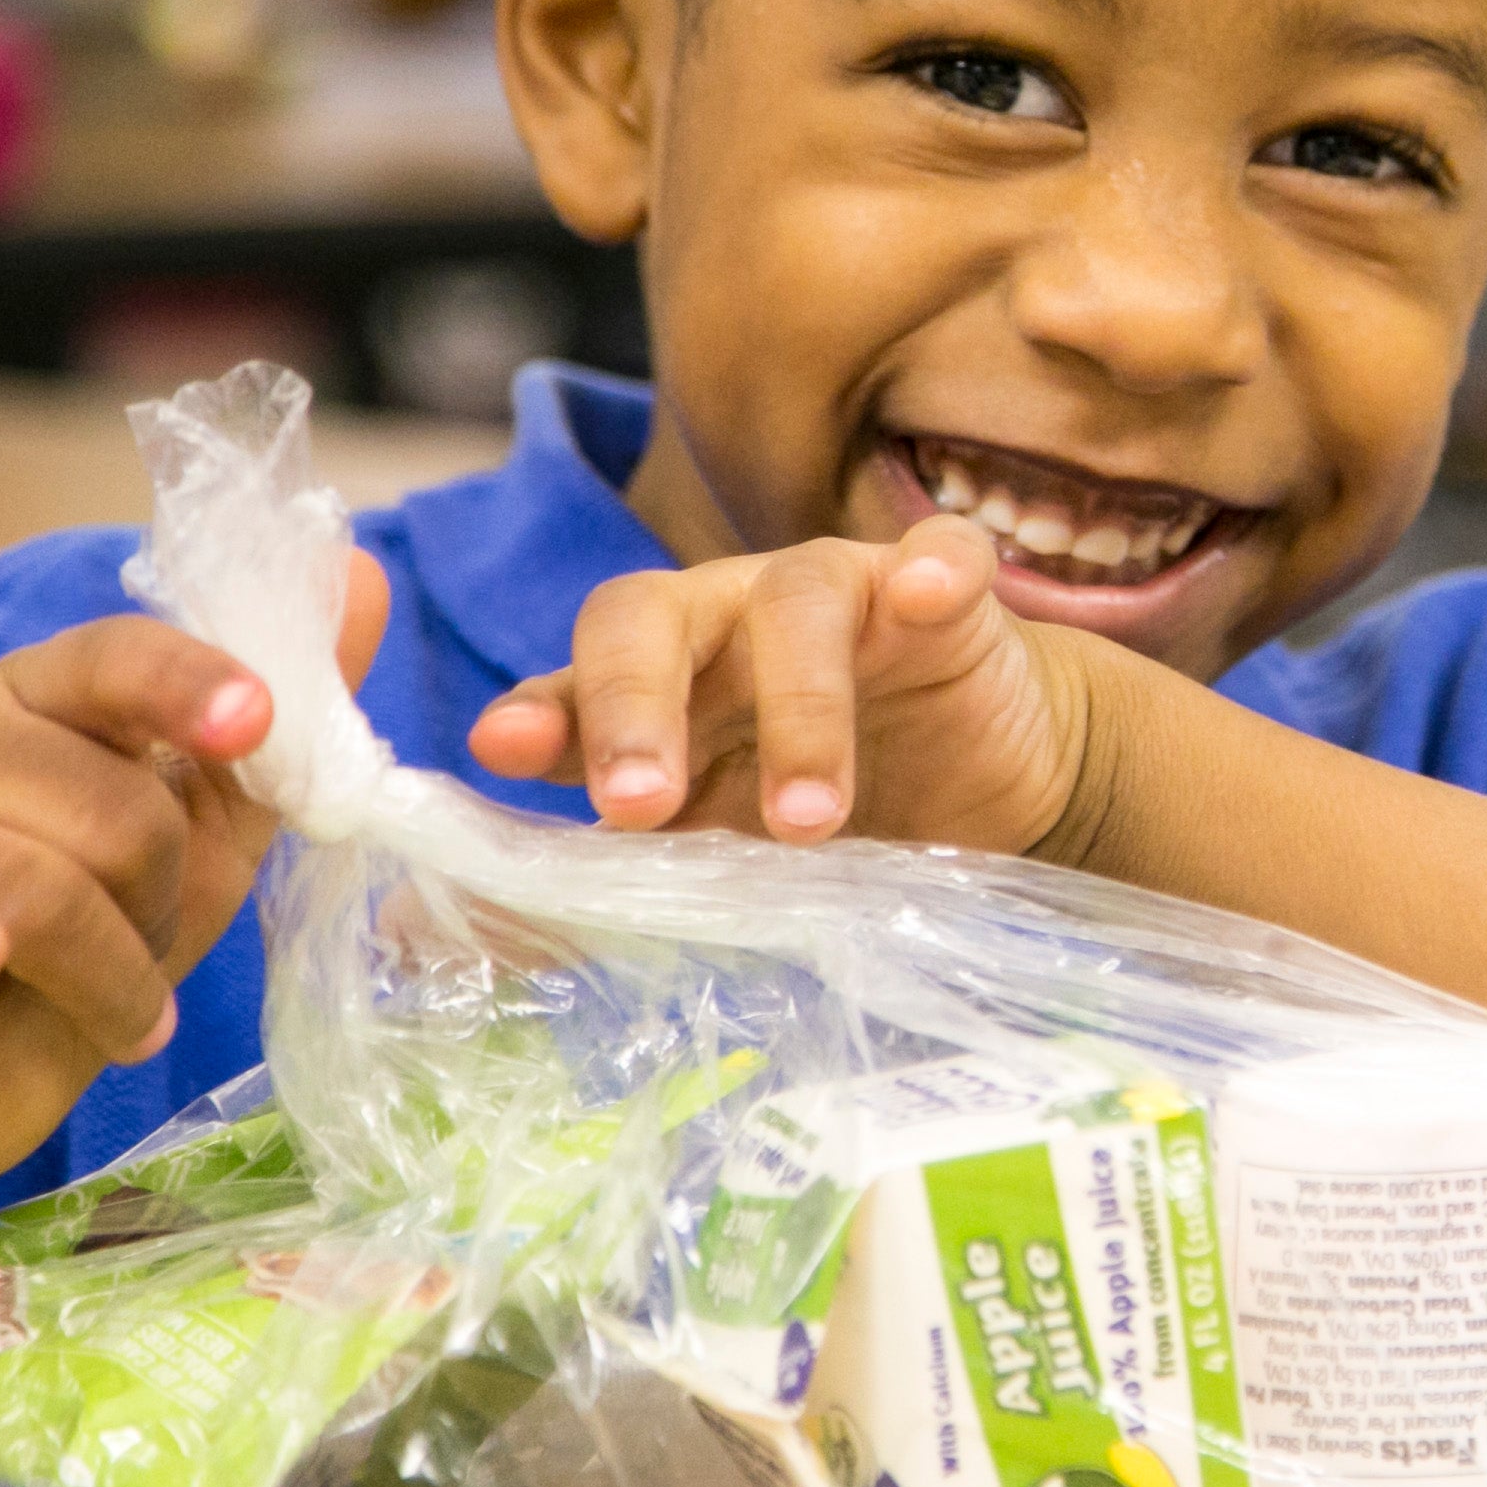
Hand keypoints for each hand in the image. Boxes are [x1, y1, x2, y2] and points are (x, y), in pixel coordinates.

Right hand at [0, 555, 389, 1210]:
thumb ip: (284, 724)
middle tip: (148, 939)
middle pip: (111, 805)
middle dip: (164, 896)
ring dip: (114, 978)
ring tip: (113, 1002)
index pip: (113, 656)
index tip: (255, 723)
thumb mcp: (209, 830)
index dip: (191, 685)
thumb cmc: (94, 933)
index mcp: (35, 697)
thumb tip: (363, 574)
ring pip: (42, 893)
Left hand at [466, 518, 1093, 855]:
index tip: (505, 752)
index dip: (545, 712)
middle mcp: (730, 619)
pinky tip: (928, 596)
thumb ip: (641, 868)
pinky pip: (945, 556)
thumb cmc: (841, 809)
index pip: (581, 679)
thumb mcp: (734, 847)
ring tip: (804, 821)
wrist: (987, 775)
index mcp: (665, 681)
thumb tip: (499, 930)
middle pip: (653, 617)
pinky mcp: (943, 591)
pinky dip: (935, 568)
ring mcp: (842, 593)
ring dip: (795, 709)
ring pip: (796, 605)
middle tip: (636, 801)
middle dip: (633, 705)